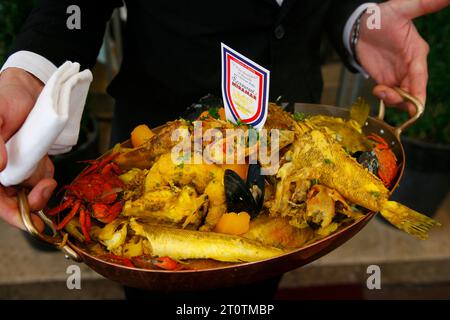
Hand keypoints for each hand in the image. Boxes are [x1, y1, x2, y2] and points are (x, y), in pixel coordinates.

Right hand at [0, 68, 56, 230]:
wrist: (29, 87)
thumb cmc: (4, 98)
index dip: (12, 214)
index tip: (31, 222)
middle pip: (15, 202)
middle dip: (33, 201)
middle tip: (47, 188)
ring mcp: (16, 168)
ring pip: (31, 192)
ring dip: (41, 184)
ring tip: (44, 165)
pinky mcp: (31, 163)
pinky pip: (42, 178)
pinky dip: (47, 174)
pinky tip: (45, 160)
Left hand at [356, 0, 449, 114]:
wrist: (360, 26)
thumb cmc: (381, 17)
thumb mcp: (400, 8)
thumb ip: (423, 5)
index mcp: (417, 52)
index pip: (420, 75)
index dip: (419, 90)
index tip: (416, 103)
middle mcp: (410, 67)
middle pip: (414, 90)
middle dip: (405, 99)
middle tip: (387, 94)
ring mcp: (398, 75)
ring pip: (403, 96)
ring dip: (393, 100)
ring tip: (379, 90)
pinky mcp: (385, 80)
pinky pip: (390, 96)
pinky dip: (384, 98)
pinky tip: (376, 89)